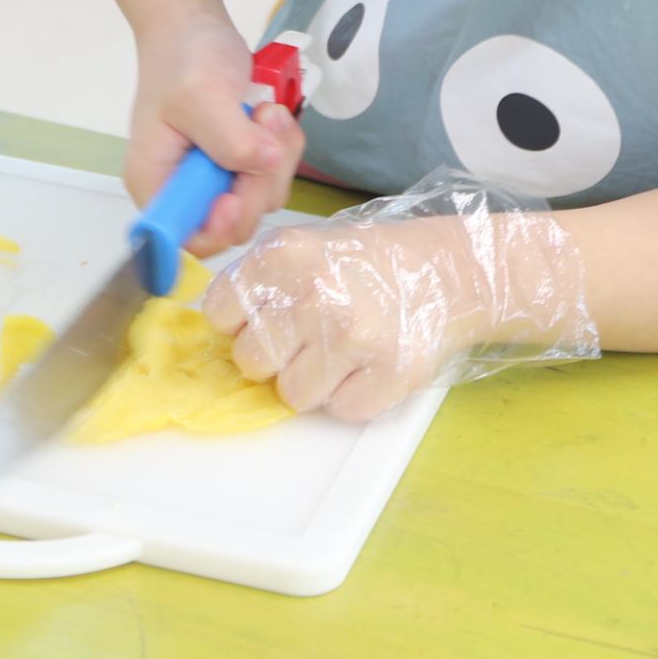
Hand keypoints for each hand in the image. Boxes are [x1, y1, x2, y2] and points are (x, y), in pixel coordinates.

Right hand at [126, 7, 303, 256]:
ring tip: (267, 112)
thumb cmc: (182, 57)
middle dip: (258, 179)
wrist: (195, 27)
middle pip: (235, 221)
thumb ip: (229, 137)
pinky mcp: (242, 162)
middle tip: (263, 128)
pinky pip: (274, 173)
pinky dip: (283, 147)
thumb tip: (264, 163)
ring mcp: (217, 177)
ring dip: (276, 158)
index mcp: (156, 182)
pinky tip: (272, 114)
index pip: (185, 238)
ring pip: (262, 196)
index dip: (217, 229)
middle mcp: (185, 190)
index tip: (236, 196)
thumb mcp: (200, 95)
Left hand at [204, 172, 598, 422]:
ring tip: (344, 348)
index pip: (220, 314)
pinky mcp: (389, 374)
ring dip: (315, 380)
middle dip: (277, 355)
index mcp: (285, 255)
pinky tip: (370, 363)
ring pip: (292, 395)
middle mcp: (314, 293)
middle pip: (251, 362)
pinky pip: (340, 410)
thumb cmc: (367, 263)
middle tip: (312, 333)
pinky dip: (354, 395)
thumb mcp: (306, 248)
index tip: (269, 315)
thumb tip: (208, 331)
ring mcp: (352, 337)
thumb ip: (258, 282)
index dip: (242, 321)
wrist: (449, 272)